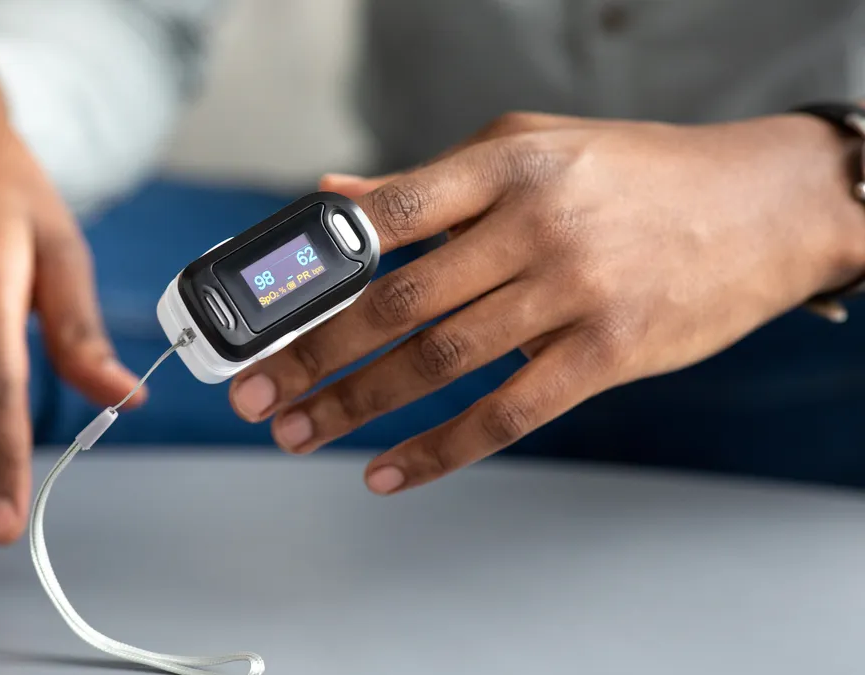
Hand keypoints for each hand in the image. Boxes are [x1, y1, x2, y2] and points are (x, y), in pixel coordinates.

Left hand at [228, 112, 864, 494]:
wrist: (763, 205)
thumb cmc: (635, 174)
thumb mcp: (530, 148)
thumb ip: (428, 185)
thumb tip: (334, 200)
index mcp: (503, 164)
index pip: (385, 218)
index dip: (312, 268)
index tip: (260, 312)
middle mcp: (534, 226)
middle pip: (398, 301)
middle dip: (314, 354)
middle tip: (259, 391)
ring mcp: (574, 291)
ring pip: (440, 361)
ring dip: (358, 405)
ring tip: (301, 431)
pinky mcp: (608, 353)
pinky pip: (508, 412)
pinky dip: (442, 449)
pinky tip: (388, 472)